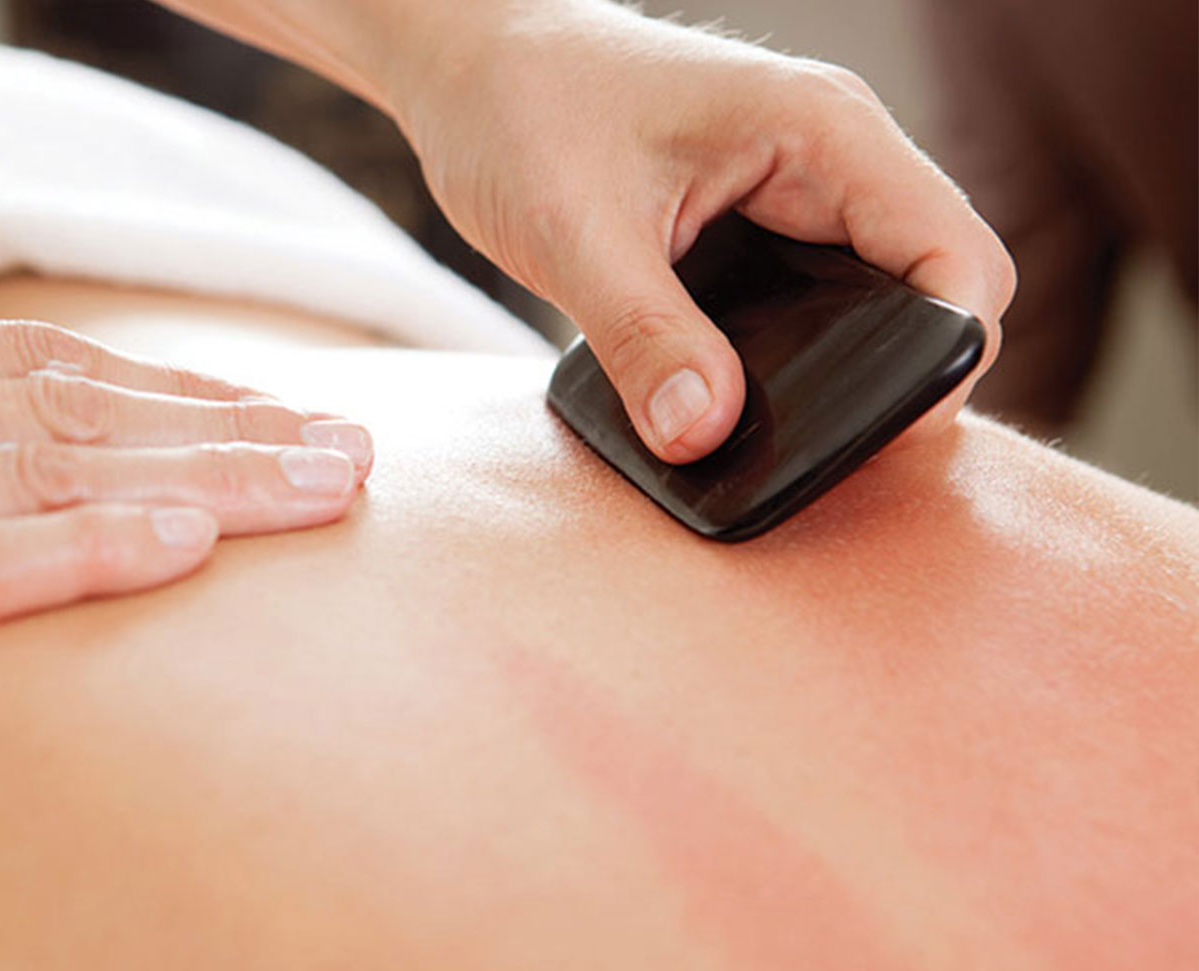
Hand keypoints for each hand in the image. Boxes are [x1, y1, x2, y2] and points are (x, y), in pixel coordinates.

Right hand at [0, 296, 371, 782]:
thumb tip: (96, 450)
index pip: (39, 367)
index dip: (182, 394)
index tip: (293, 419)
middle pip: (62, 415)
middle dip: (225, 437)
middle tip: (349, 457)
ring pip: (32, 477)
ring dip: (197, 486)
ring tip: (318, 496)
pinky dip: (76, 553)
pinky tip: (184, 551)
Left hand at [392, 1, 1014, 461]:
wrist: (473, 64)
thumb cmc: (523, 106)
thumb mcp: (575, 233)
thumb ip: (643, 337)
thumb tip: (705, 434)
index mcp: (822, 131)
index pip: (954, 255)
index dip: (947, 355)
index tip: (887, 433)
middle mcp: (832, 158)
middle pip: (935, 286)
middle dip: (903, 373)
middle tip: (829, 449)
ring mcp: (800, 190)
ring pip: (883, 298)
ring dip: (855, 366)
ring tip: (789, 433)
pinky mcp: (762, 221)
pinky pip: (823, 297)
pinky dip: (806, 352)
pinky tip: (749, 395)